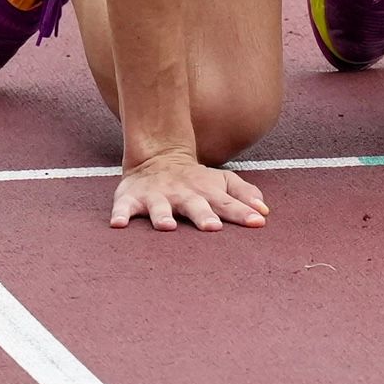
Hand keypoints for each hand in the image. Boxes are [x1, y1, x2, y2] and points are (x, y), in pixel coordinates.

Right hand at [109, 150, 268, 231]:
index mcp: (205, 191)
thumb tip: (265, 212)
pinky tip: (118, 225)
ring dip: (162, 216)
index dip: (241, 212)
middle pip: (194, 205)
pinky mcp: (132, 198)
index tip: (257, 223)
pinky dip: (120, 214)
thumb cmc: (197, 180)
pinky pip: (124, 207)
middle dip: (202, 215)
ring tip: (167, 226)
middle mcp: (182, 193)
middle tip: (212, 228)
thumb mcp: (222, 182)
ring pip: (159, 207)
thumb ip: (243, 195)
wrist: (156, 156)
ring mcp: (156, 196)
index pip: (227, 203)